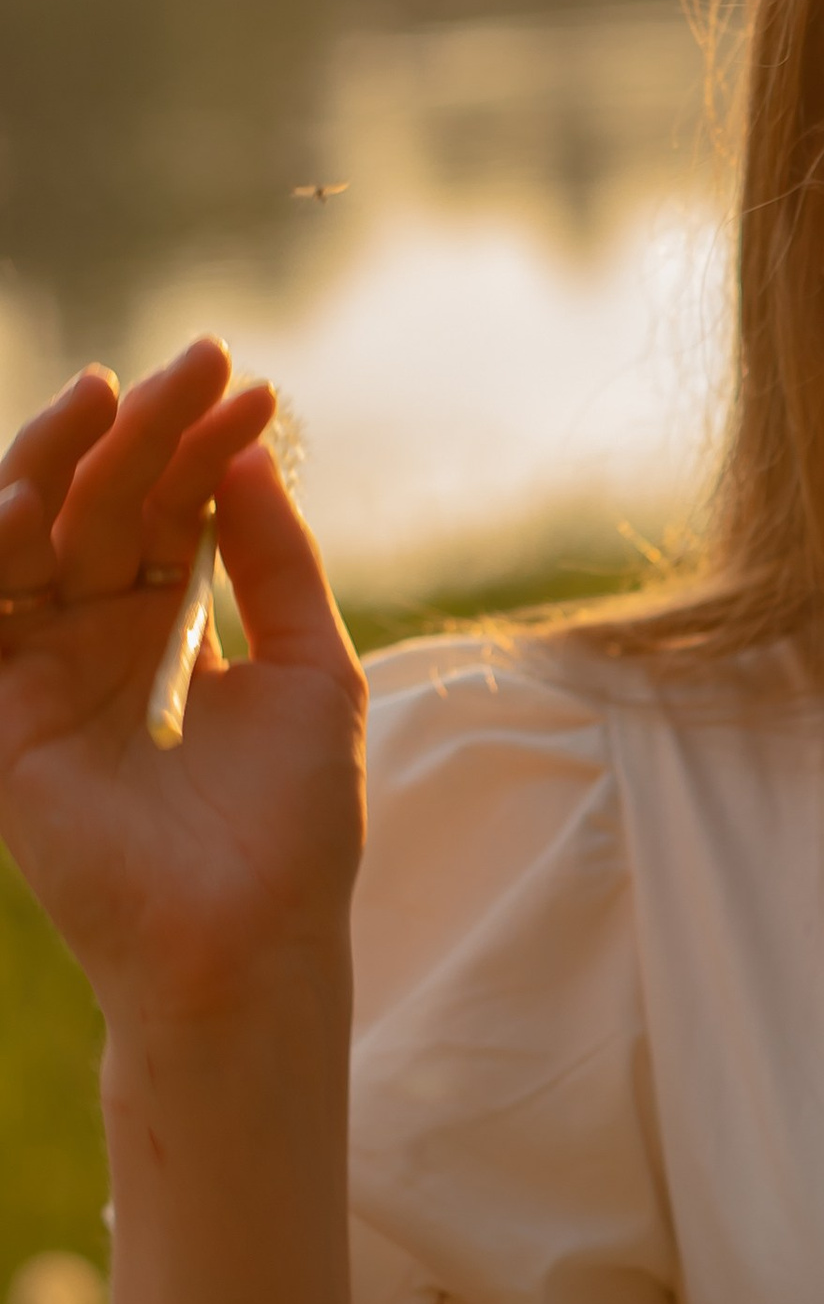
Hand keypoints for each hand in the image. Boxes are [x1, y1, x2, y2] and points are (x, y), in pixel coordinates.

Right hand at [0, 339, 366, 1025]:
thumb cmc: (295, 824)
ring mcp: (41, 674)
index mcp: (164, 627)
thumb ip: (278, 561)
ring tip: (105, 398)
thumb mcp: (313, 669)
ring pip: (32, 540)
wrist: (256, 941)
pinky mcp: (1, 722)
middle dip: (146, 431)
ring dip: (60, 463)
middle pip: (105, 507)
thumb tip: (254, 449)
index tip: (256, 387)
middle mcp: (94, 639)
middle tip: (194, 362)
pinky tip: (22, 501)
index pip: (173, 508)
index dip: (207, 446)